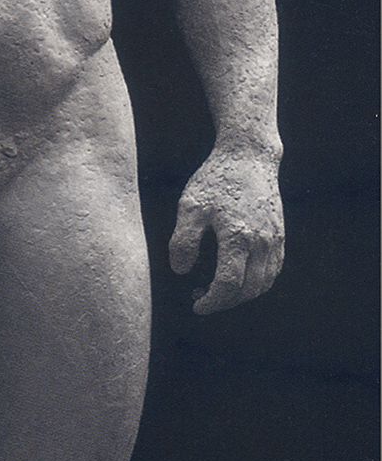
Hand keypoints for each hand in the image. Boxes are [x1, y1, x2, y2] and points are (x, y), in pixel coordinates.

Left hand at [169, 147, 283, 315]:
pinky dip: (256, 281)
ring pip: (264, 282)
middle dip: (225, 302)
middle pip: (248, 289)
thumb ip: (183, 241)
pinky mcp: (279, 234)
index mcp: (238, 237)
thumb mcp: (190, 207)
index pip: (228, 285)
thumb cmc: (215, 180)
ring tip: (218, 288)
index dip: (212, 301)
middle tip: (202, 298)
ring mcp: (274, 239)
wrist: (249, 156)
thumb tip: (181, 271)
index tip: (196, 305)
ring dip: (242, 294)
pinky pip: (273, 269)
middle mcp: (261, 241)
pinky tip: (237, 275)